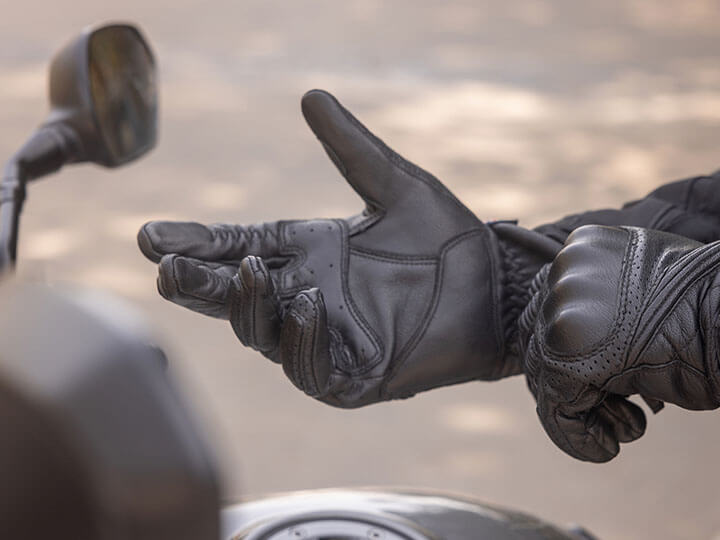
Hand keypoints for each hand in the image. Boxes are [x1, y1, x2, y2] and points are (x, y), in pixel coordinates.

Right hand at [138, 89, 560, 406]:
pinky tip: (308, 304)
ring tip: (246, 271)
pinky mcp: (357, 375)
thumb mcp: (398, 184)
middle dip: (198, 284)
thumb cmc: (450, 238)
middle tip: (164, 268)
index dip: (197, 242)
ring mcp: (329, 338)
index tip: (151, 235)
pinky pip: (313, 368)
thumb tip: (311, 94)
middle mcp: (309, 295)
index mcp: (312, 251)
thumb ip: (353, 149)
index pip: (239, 245)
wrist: (499, 286)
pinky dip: (304, 340)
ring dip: (248, 307)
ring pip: (265, 334)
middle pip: (237, 295)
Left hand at [520, 225, 719, 461]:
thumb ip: (602, 302)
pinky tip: (609, 447)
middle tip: (617, 405)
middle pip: (540, 338)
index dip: (569, 348)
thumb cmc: (707, 313)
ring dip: (583, 407)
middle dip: (574, 378)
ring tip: (628, 424)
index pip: (550, 304)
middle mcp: (563, 273)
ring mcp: (561, 312)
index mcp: (581, 249)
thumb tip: (572, 341)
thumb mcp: (645, 290)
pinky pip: (555, 406)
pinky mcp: (567, 356)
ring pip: (544, 374)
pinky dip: (578, 436)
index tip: (603, 376)